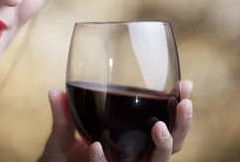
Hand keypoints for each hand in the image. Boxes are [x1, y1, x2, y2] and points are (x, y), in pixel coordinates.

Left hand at [37, 81, 193, 161]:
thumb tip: (54, 90)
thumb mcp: (62, 135)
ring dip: (162, 145)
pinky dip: (104, 161)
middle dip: (181, 124)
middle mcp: (134, 156)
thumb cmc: (62, 161)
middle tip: (184, 103)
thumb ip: (62, 114)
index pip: (164, 123)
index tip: (185, 85)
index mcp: (131, 141)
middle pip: (171, 143)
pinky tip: (97, 147)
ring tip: (159, 127)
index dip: (177, 107)